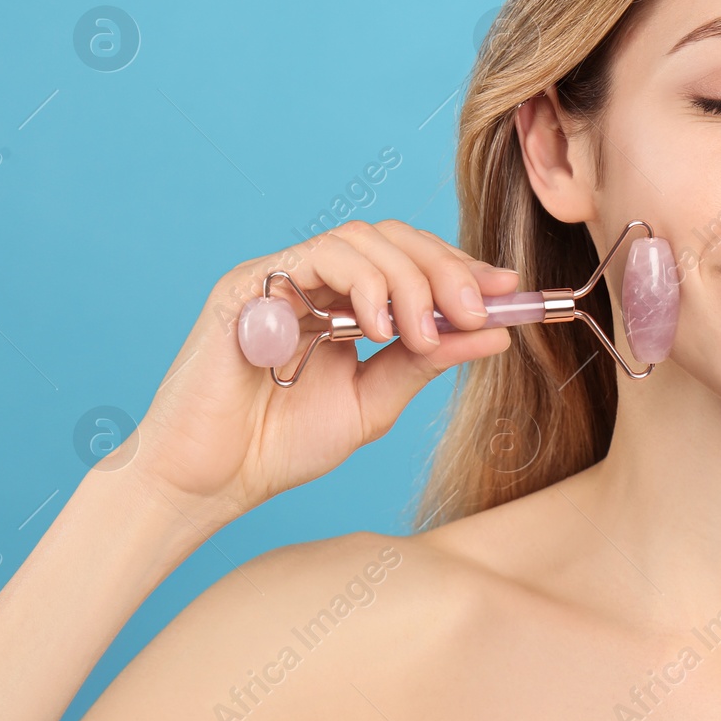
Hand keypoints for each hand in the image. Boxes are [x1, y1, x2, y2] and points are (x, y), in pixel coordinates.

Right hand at [122, 219, 516, 526]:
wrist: (211, 481)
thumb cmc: (280, 444)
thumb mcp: (376, 400)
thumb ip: (428, 360)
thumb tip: (496, 330)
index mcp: (344, 302)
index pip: (411, 260)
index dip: (461, 268)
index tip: (508, 290)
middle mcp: (313, 280)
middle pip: (393, 239)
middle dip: (445, 269)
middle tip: (476, 310)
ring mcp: (280, 277)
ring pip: (361, 239)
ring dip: (407, 279)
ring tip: (422, 333)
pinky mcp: (248, 286)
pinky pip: (316, 257)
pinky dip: (360, 284)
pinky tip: (376, 327)